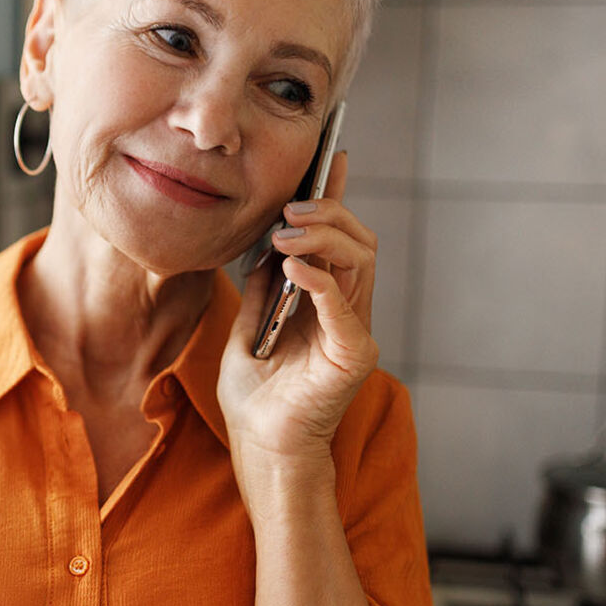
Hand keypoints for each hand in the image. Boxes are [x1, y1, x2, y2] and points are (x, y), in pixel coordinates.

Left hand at [217, 151, 378, 467]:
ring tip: (284, 236)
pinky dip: (319, 280)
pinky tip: (292, 268)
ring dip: (321, 239)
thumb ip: (261, 286)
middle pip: (358, 243)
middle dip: (327, 214)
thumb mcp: (247, 327)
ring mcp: (354, 333)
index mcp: (326, 303)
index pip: (340, 239)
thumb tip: (264, 242)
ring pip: (359, 262)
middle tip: (289, 210)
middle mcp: (348, 313)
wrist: (259, 446)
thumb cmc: (255, 397)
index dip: (337, 198)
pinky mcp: (353, 356)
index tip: (331, 159)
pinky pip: (345, 306)